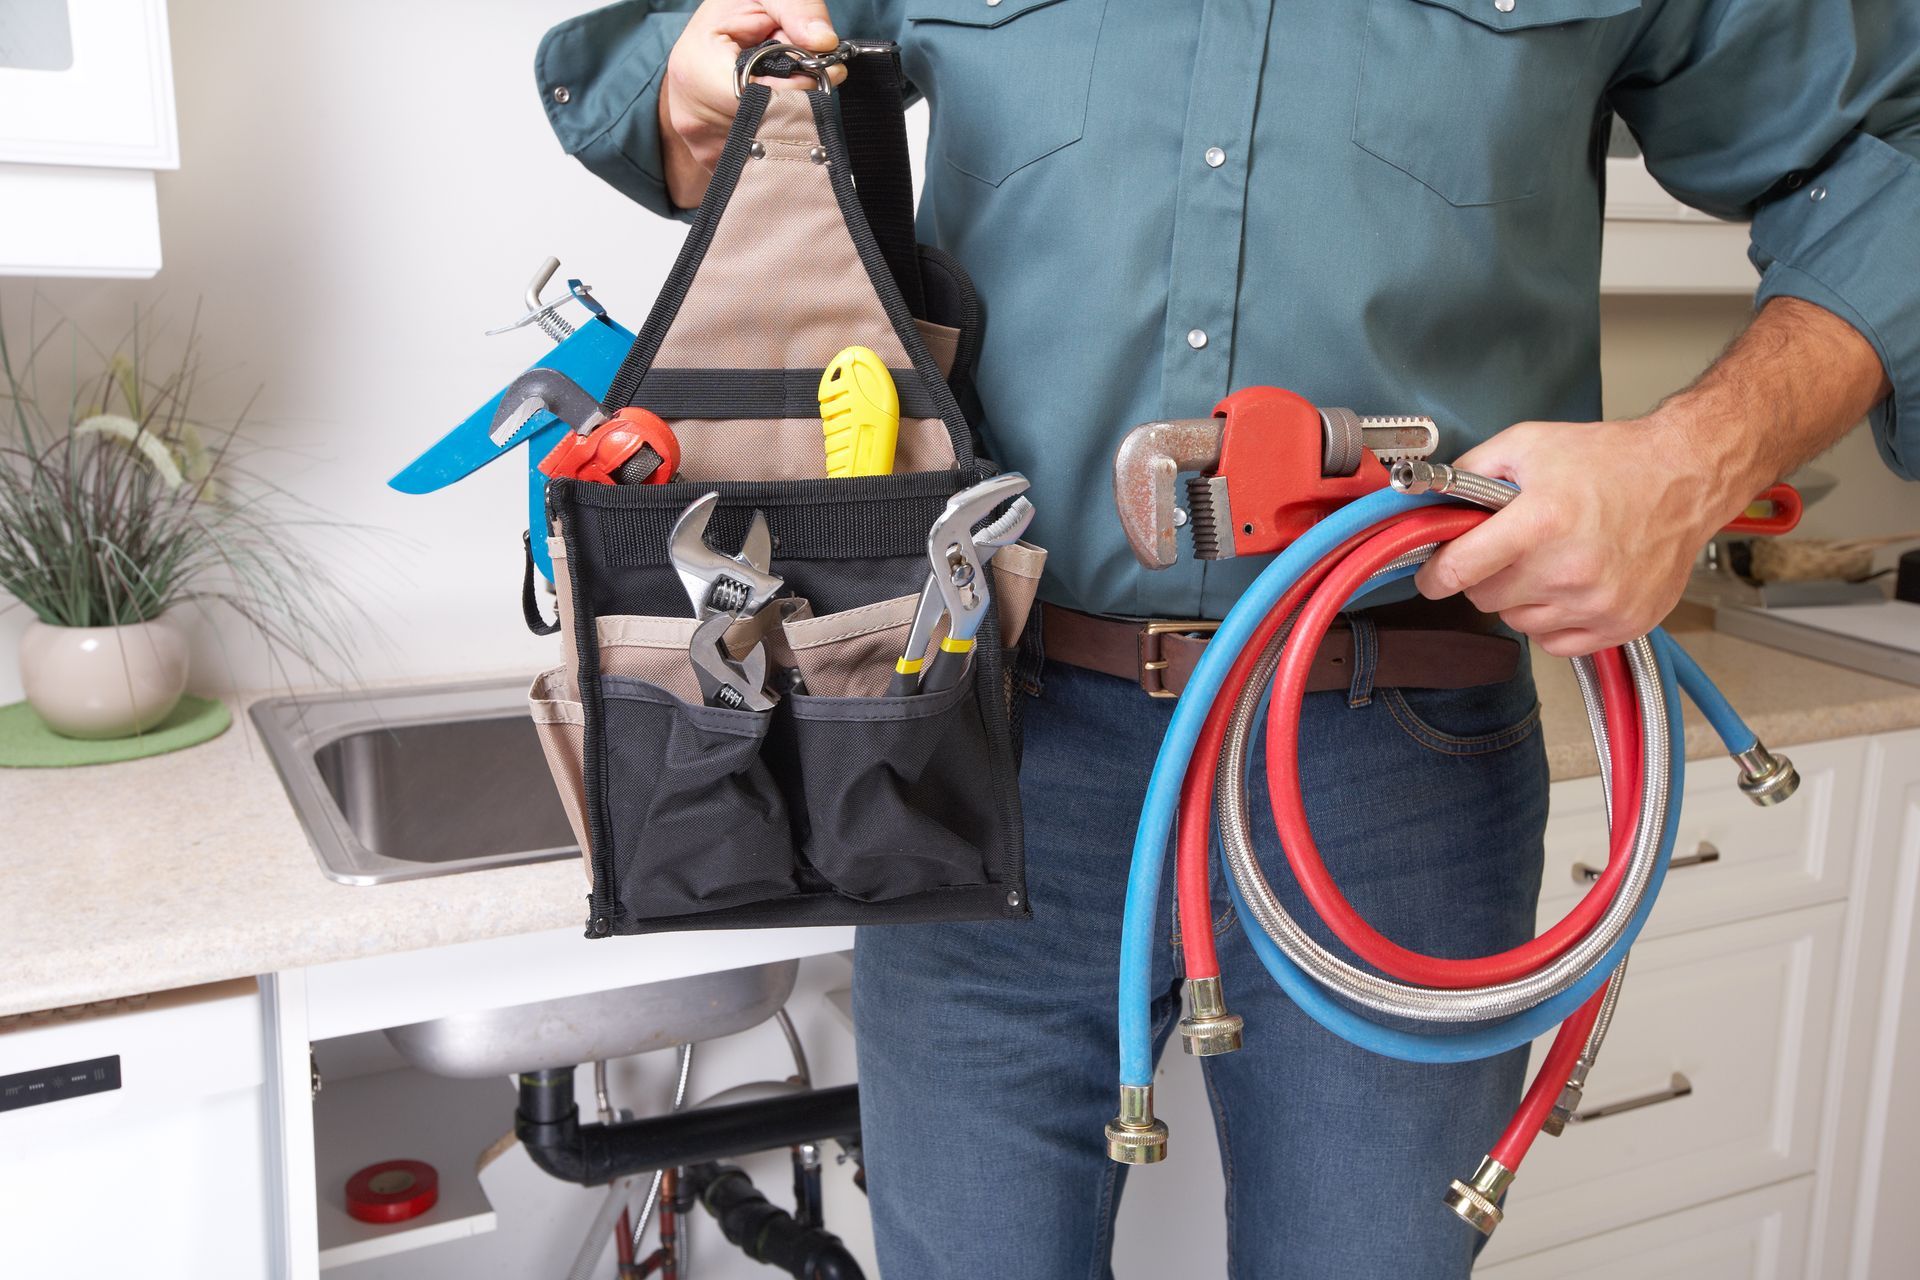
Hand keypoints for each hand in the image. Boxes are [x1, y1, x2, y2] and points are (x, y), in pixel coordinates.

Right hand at [660, 1, 844, 208]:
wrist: (703, 42)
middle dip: (797, 107)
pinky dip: (773, 141)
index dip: (798, 91)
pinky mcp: (710, 159)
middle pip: (766, 128)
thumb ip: (797, 10)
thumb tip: (824, 42)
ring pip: (765, 148)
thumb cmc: (732, 14)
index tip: (819, 75)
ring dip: (787, 124)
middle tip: (810, 81)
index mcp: (696, 69)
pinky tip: (772, 115)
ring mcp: (699, 143)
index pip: (762, 101)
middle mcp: (692, 115)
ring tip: (782, 93)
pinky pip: (756, 162)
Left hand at [1412, 414, 1754, 656]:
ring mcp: (1597, 602)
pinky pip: (1556, 643)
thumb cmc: (1611, 459)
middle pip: (1486, 599)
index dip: (1435, 575)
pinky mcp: (1621, 623)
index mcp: (1539, 524)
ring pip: (1519, 623)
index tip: (1432, 576)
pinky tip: (1568, 587)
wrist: (1684, 476)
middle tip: (1510, 551)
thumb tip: (1430, 499)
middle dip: (1486, 576)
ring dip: (1521, 599)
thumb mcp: (1528, 444)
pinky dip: (1552, 622)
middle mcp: (1568, 570)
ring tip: (1548, 562)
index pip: (1459, 571)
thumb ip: (1470, 472)